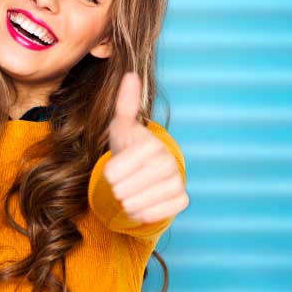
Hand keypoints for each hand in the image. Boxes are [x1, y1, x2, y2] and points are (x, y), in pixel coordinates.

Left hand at [103, 72, 189, 223]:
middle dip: (118, 189)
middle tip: (126, 179)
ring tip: (134, 189)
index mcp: (151, 145)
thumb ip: (124, 105)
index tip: (116, 167)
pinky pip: (150, 215)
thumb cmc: (130, 148)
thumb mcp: (121, 128)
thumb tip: (131, 75)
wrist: (148, 171)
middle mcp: (169, 162)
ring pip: (135, 206)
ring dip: (128, 202)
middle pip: (122, 191)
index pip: (112, 174)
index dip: (109, 174)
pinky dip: (142, 213)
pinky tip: (145, 200)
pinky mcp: (182, 200)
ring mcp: (178, 182)